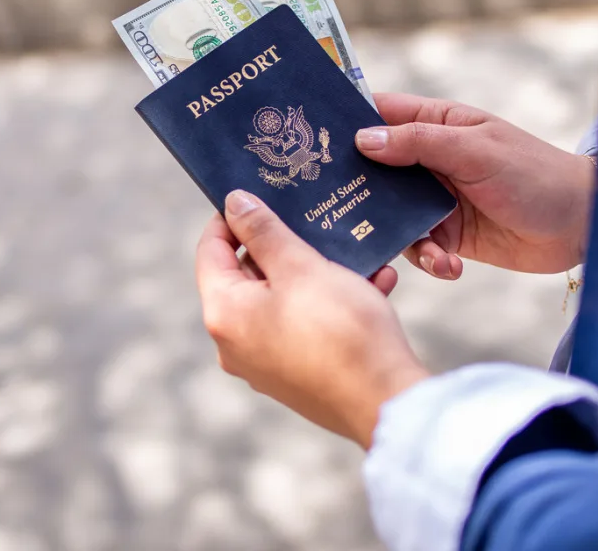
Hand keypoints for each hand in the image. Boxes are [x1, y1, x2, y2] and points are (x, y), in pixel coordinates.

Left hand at [195, 190, 428, 448]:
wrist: (387, 403)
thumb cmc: (340, 330)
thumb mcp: (300, 266)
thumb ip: (263, 231)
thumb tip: (234, 203)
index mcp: (224, 314)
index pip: (210, 250)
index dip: (230, 217)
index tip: (257, 194)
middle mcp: (235, 343)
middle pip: (247, 275)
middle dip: (284, 244)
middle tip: (312, 219)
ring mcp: (265, 362)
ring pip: (284, 297)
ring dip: (317, 270)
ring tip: (353, 252)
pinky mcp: (296, 373)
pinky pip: (305, 323)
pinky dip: (331, 301)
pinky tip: (374, 284)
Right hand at [356, 94, 595, 275]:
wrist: (580, 226)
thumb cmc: (533, 173)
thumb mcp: (474, 150)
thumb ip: (418, 143)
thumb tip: (362, 140)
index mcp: (434, 123)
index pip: (379, 114)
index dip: (347, 122)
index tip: (314, 139)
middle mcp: (427, 159)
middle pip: (374, 168)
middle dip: (359, 189)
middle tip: (338, 206)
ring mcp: (434, 197)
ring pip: (391, 212)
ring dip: (400, 235)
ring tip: (428, 252)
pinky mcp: (445, 232)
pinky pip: (418, 245)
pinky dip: (429, 259)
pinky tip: (450, 267)